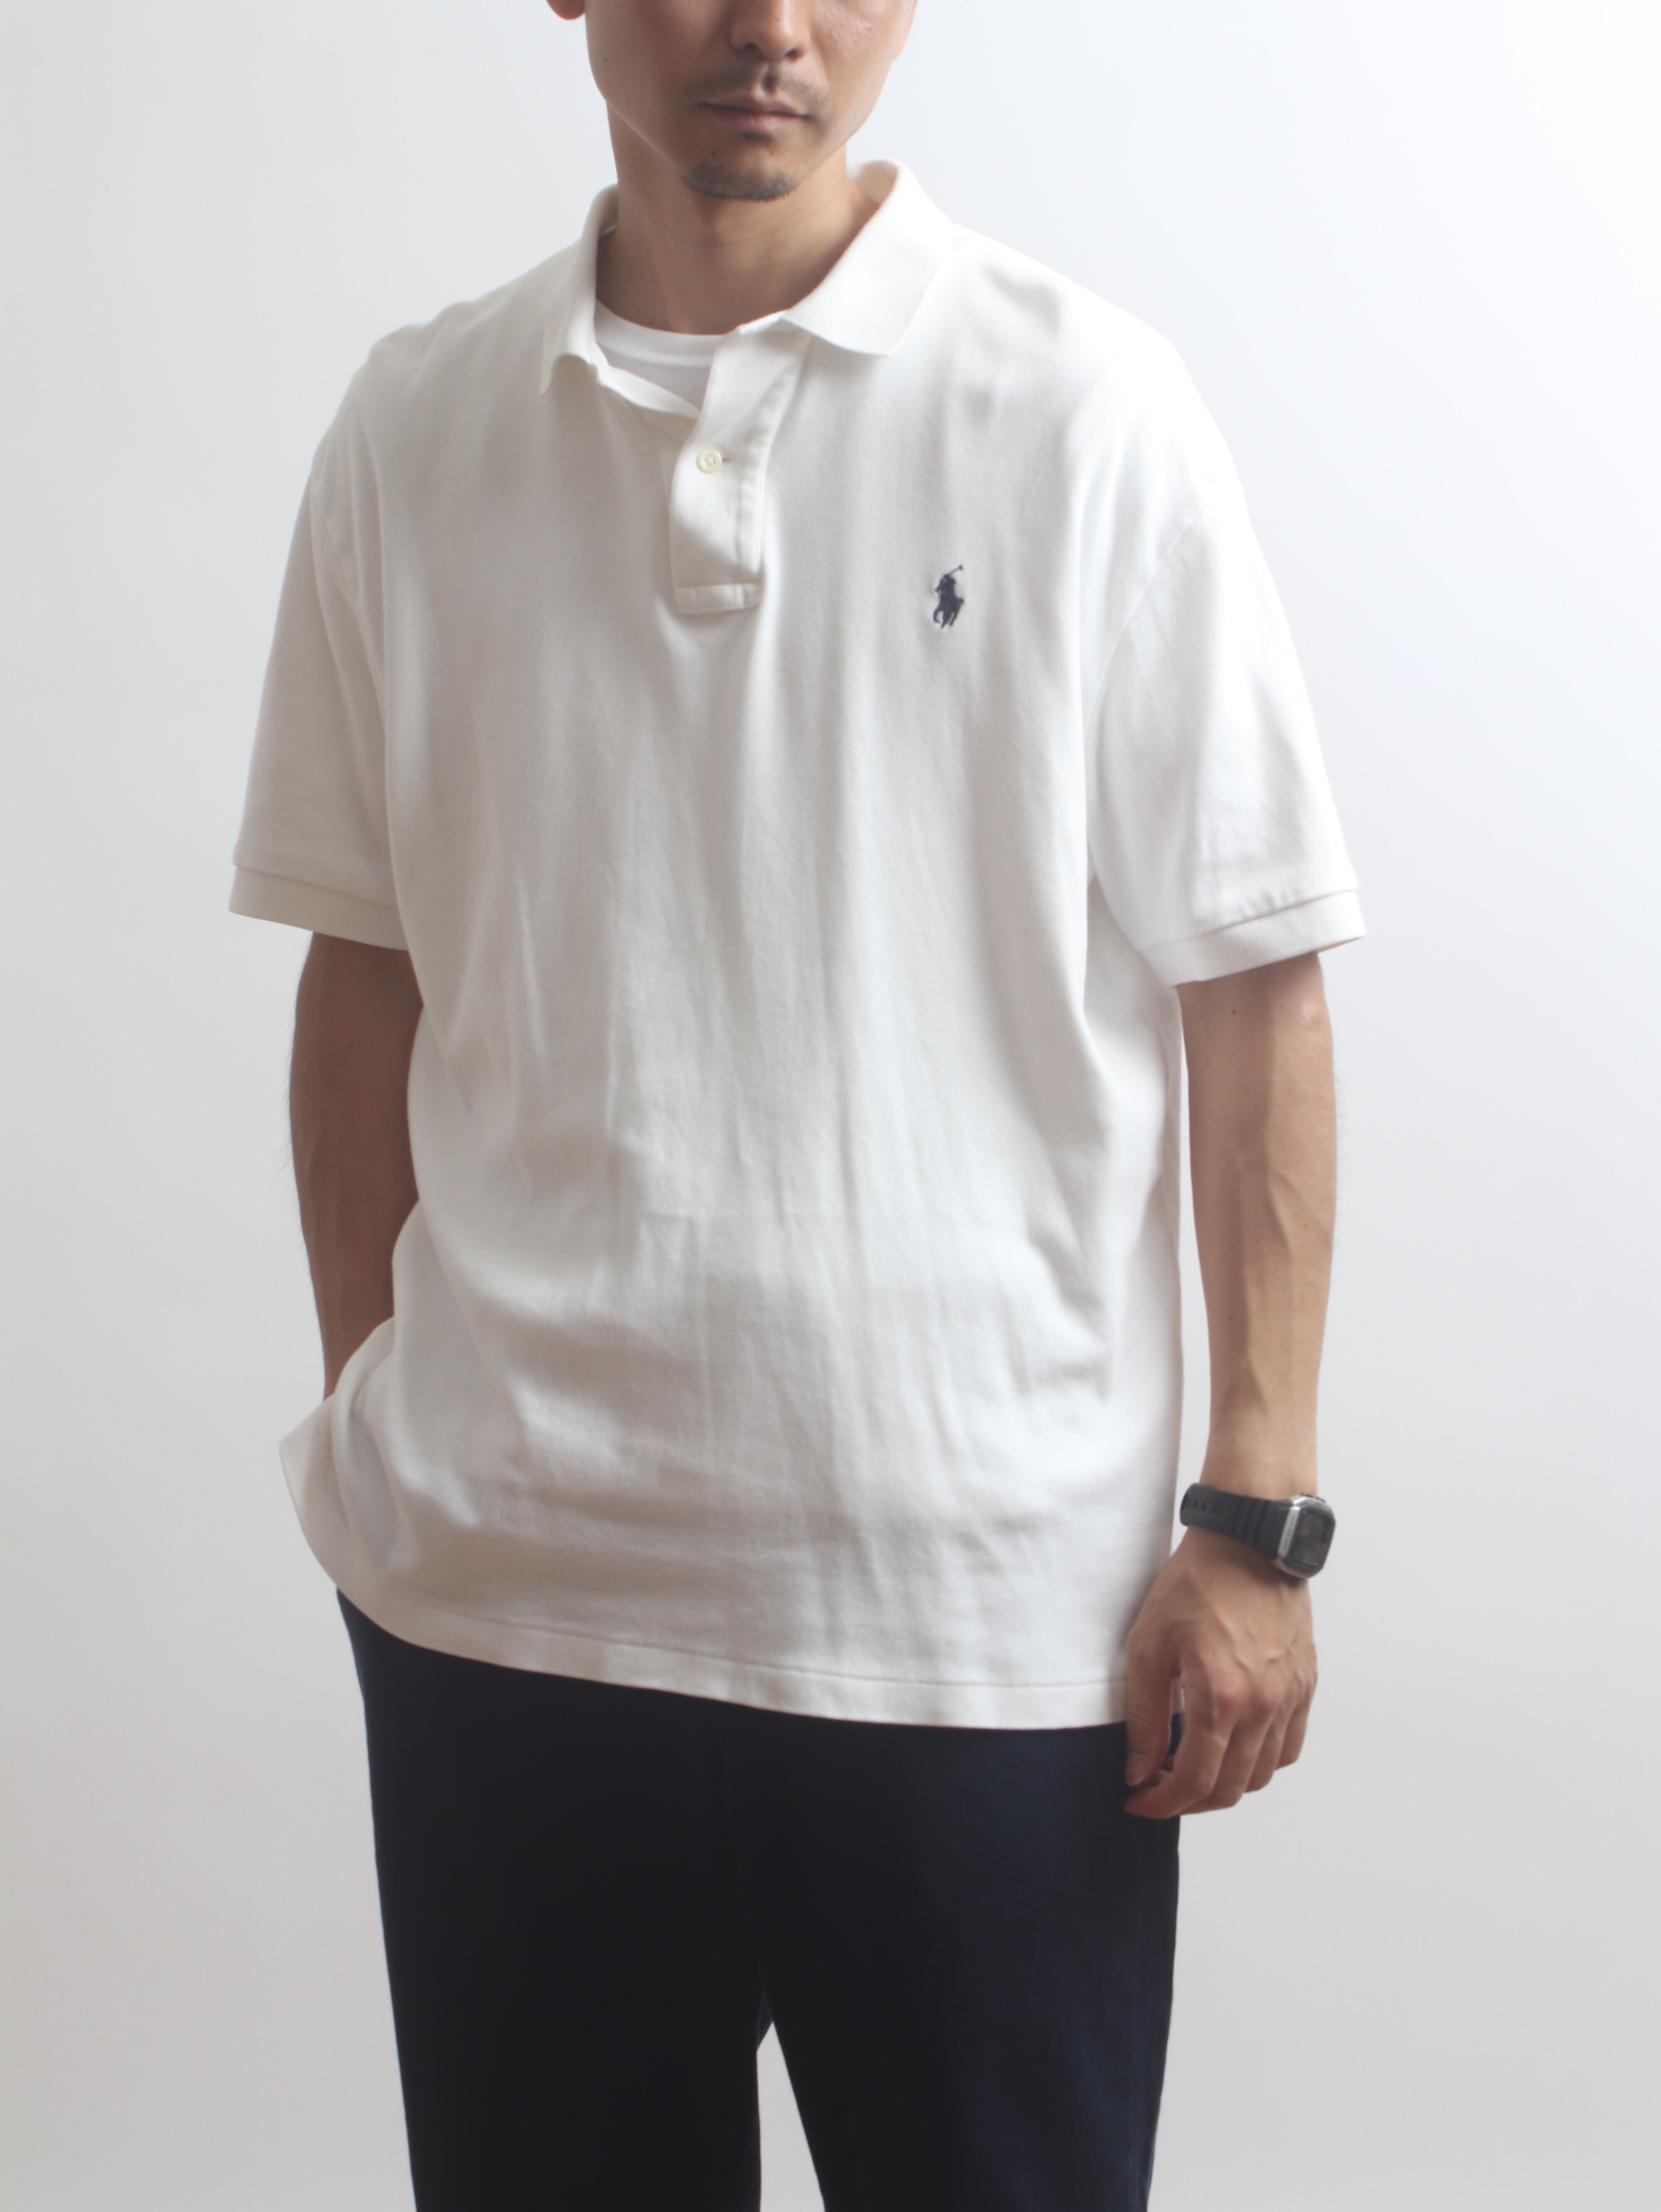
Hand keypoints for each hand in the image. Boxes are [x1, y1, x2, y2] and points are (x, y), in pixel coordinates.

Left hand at [1122, 1529, 1317, 1817]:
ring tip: (1192, 1768)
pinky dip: (1260, 1761)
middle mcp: (1264, 1706)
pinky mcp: (1306, 1684)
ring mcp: (1291, 1696)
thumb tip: (1139, 1771)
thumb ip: (1145, 1717)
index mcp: (1222, 1698)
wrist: (1248, 1542)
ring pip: (1262, 1774)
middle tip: (1159, 1790)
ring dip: (1225, 1784)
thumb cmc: (1195, 1584)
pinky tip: (1233, 1747)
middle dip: (1189, 1802)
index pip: (1195, 1782)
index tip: (1139, 1801)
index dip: (1163, 1804)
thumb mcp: (1149, 1646)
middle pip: (1231, 1788)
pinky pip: (1288, 1746)